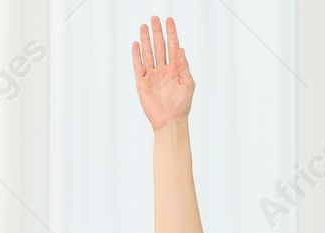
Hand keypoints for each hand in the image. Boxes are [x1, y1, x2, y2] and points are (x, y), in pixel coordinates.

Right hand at [131, 15, 193, 130]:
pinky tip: (136, 44)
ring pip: (148, 53)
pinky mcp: (142, 84)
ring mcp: (152, 76)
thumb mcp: (188, 83)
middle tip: (154, 18)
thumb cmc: (182, 105)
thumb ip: (183, 66)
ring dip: (146, 40)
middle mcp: (163, 70)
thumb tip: (181, 49)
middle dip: (157, 32)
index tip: (169, 21)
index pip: (173, 46)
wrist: (170, 122)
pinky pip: (138, 66)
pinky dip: (136, 55)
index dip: (171, 33)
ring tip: (144, 27)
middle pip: (159, 46)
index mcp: (175, 69)